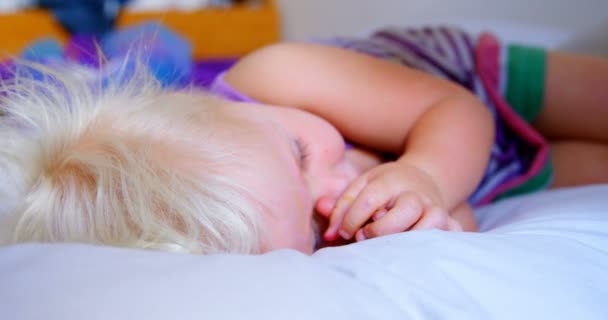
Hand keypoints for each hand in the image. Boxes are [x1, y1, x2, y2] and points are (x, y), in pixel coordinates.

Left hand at [323, 161, 461, 241]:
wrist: (423, 179)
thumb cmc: (384, 188)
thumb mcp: (362, 187)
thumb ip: (342, 206)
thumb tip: (329, 235)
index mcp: (390, 180)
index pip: (370, 199)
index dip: (352, 219)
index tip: (343, 233)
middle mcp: (416, 193)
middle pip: (405, 210)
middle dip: (381, 229)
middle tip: (365, 237)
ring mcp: (434, 208)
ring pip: (431, 223)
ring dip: (409, 238)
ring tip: (390, 246)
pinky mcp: (448, 221)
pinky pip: (450, 233)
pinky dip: (437, 243)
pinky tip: (415, 252)